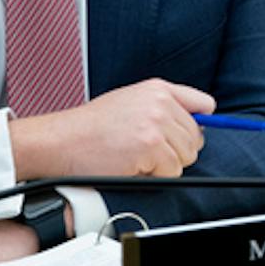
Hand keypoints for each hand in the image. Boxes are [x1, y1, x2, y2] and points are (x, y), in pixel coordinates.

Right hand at [8, 78, 213, 180]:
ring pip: (185, 157)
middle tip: (147, 152)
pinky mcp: (150, 148)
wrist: (59, 140)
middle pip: (196, 137)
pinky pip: (171, 172)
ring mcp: (156, 125)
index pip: (205, 105)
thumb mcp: (130, 101)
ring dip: (164, 165)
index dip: (197, 125)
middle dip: (176, 151)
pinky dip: (154, 176)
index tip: (186, 136)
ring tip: (135, 157)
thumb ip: (163, 107)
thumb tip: (198, 126)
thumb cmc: (90, 127)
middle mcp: (161, 103)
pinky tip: (131, 166)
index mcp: (159, 89)